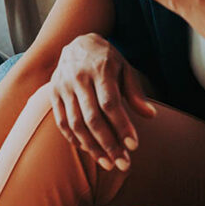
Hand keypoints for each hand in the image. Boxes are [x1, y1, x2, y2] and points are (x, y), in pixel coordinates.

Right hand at [49, 34, 155, 171]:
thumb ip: (135, 92)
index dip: (121, 126)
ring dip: (92, 147)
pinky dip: (74, 139)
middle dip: (108, 144)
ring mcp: (63, 86)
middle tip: (122, 163)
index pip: (110, 103)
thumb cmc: (106, 59)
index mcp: (99, 69)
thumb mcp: (124, 68)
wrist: (77, 42)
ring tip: (107, 163)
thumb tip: (150, 115)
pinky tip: (88, 150)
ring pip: (76, 123)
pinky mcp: (54, 93)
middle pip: (92, 118)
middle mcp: (79, 78)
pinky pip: (62, 122)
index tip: (134, 146)